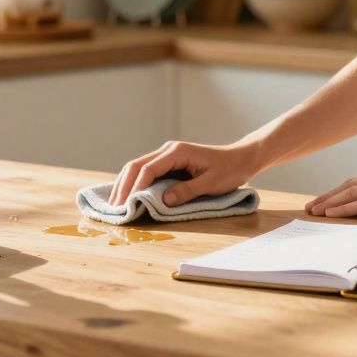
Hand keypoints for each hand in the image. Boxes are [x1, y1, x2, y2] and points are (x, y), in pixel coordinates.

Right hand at [110, 140, 263, 207]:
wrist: (241, 158)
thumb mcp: (211, 184)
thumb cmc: (230, 170)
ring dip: (126, 184)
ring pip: (138, 167)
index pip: (148, 169)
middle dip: (123, 186)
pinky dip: (135, 182)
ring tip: (116, 203)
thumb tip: (165, 200)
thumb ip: (187, 191)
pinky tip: (128, 194)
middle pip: (137, 165)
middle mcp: (168, 150)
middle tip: (114, 207)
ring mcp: (167, 154)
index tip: (127, 205)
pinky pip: (147, 170)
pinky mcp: (169, 162)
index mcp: (177, 152)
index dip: (135, 188)